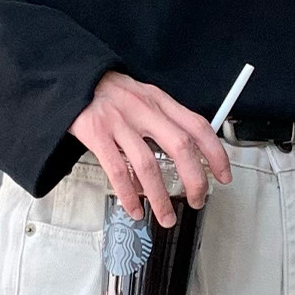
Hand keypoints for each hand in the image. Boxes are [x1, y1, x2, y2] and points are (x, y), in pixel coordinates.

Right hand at [70, 72, 232, 227]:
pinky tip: (135, 209)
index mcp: (158, 100)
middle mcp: (142, 109)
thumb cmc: (108, 93)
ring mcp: (119, 121)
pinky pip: (117, 170)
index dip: (215, 153)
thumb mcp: (143, 96)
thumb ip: (164, 119)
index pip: (197, 126)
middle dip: (194, 179)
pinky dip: (129, 195)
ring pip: (148, 165)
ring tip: (166, 216)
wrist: (71, 78)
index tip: (223, 175)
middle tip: (198, 200)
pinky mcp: (96, 133)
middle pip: (180, 147)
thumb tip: (186, 153)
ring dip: (160, 197)